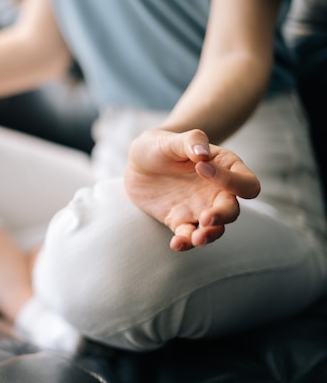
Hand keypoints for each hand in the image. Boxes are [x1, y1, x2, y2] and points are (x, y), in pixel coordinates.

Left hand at [124, 129, 259, 250]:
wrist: (138, 162)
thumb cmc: (160, 146)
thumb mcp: (172, 139)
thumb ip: (191, 141)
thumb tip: (203, 154)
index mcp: (224, 169)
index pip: (245, 183)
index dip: (231, 181)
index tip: (200, 168)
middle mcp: (216, 191)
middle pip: (233, 211)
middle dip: (223, 216)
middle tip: (206, 218)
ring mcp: (199, 208)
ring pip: (215, 229)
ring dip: (209, 236)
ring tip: (197, 238)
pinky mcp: (179, 221)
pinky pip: (188, 236)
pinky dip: (185, 242)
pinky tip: (176, 244)